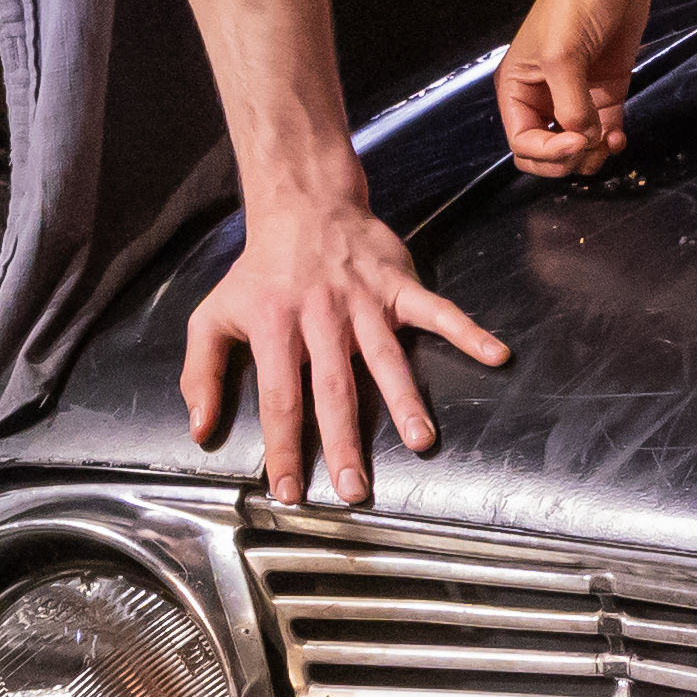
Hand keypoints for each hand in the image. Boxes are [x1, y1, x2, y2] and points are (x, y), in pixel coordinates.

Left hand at [181, 184, 510, 505]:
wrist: (302, 205)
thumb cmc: (259, 272)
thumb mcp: (213, 316)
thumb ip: (203, 374)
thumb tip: (202, 430)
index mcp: (274, 328)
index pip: (279, 398)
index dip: (284, 446)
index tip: (290, 490)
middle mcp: (320, 318)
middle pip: (334, 388)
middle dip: (345, 441)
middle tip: (356, 489)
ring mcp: (362, 301)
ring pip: (385, 357)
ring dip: (404, 398)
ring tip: (420, 440)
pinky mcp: (397, 284)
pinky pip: (436, 310)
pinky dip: (467, 330)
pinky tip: (494, 355)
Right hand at [499, 0, 651, 178]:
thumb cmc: (574, 3)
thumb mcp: (562, 56)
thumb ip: (571, 105)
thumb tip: (584, 139)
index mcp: (518, 89)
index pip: (523, 143)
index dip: (549, 152)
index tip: (577, 141)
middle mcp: (542, 97)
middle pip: (546, 152)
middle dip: (567, 161)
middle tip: (589, 147)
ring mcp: (576, 96)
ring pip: (576, 148)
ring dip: (592, 155)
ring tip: (608, 141)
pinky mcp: (605, 91)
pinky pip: (602, 132)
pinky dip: (609, 142)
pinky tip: (619, 137)